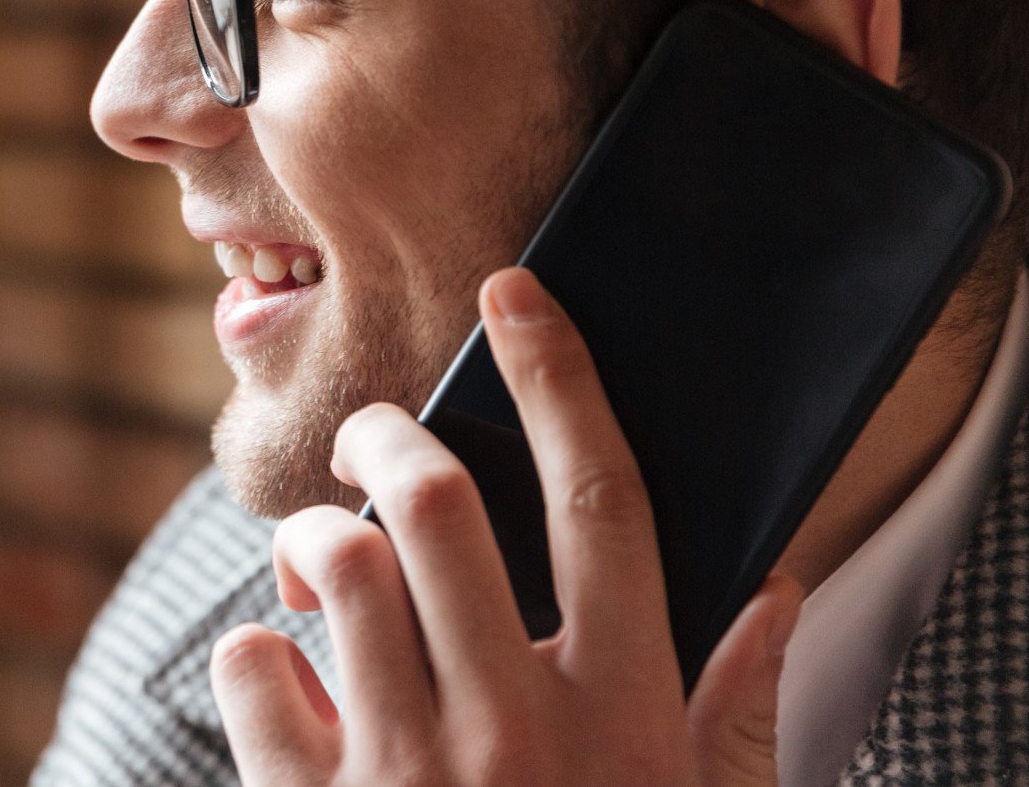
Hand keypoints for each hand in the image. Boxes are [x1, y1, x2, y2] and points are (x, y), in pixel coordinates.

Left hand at [210, 267, 804, 786]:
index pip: (605, 502)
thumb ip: (737, 717)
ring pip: (334, 564)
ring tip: (321, 561)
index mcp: (623, 714)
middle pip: (440, 500)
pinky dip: (256, 657)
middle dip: (393, 438)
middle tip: (379, 443)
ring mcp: (409, 770)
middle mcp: (516, 723)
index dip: (560, 378)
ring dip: (313, 538)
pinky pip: (252, 673)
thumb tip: (782, 596)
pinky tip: (286, 684)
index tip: (519, 294)